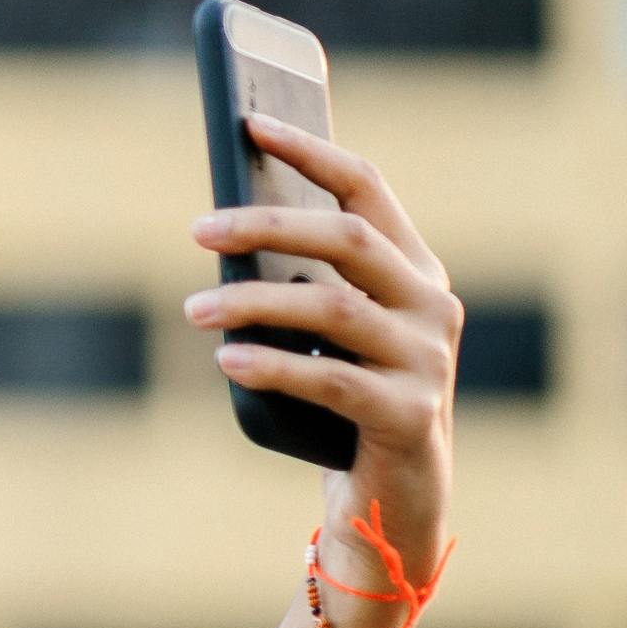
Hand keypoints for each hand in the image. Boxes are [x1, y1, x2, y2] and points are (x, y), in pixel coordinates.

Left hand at [181, 113, 459, 611]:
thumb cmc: (344, 407)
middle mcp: (433, 306)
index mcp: (416, 272)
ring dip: (254, 302)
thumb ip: (304, 284)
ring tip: (193, 309)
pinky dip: (273, 365)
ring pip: (334, 307)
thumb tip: (224, 230)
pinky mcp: (410, 415)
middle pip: (349, 238)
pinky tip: (228, 360)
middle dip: (267, 225)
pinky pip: (330, 379)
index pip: (367, 188)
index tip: (251, 124)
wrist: (392, 503)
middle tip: (197, 229)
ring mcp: (429, 361)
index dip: (310, 152)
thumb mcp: (328, 338)